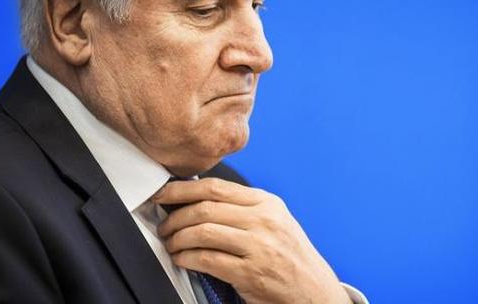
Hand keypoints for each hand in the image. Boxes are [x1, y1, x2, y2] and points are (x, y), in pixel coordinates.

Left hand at [154, 178, 351, 303]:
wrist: (314, 290)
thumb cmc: (290, 255)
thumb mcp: (274, 221)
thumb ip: (243, 208)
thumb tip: (199, 199)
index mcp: (266, 203)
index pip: (216, 187)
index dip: (183, 188)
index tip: (164, 193)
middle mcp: (263, 220)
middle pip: (205, 208)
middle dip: (175, 216)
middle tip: (164, 225)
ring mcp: (259, 247)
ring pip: (203, 232)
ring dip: (177, 238)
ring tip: (171, 244)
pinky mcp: (251, 273)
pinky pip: (207, 259)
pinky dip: (186, 258)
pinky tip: (181, 259)